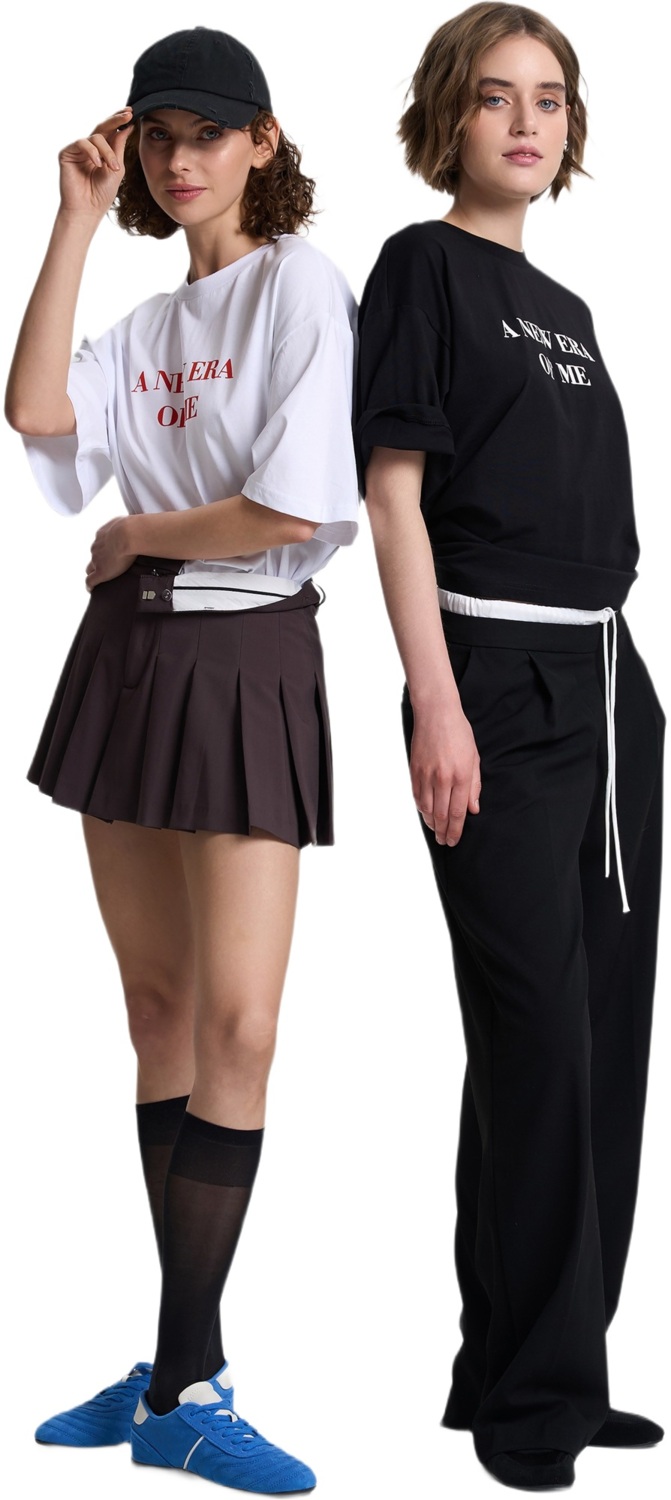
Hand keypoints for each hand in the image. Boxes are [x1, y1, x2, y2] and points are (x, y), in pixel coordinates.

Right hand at [58, 108, 133, 220]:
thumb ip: (119, 147)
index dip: (120, 121)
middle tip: (127, 114)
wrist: (88, 209)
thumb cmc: (102, 193)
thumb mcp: (117, 168)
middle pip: (103, 127)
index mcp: (102, 151)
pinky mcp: (67, 153)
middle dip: (115, 120)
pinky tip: (98, 164)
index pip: (111, 131)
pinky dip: (93, 152)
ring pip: (96, 137)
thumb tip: (127, 127)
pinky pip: (82, 143)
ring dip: (107, 151)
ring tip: (113, 168)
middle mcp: (89, 148)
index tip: (132, 113)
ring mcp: (78, 150)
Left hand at [86, 518, 136, 589]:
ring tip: (101, 578)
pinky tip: (92, 589)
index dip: (103, 552)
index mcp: (102, 535)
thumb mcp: (128, 523)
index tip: (107, 554)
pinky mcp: (100, 572)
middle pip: (94, 557)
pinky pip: (90, 581)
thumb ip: (127, 527)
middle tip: (107, 566)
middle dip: (98, 562)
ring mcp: (97, 560)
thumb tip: (136, 528)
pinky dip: (90, 585)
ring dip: (95, 572)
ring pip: (91, 568)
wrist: (128, 535)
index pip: (99, 545)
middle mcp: (96, 547)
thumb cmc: (130, 528)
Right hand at [410, 699, 480, 845]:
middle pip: (441, 814)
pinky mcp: (415, 771)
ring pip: (427, 808)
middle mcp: (443, 778)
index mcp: (461, 775)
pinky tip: (426, 814)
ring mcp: (427, 775)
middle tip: (444, 842)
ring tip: (436, 831)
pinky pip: (417, 796)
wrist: (436, 713)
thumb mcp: (474, 758)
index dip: (456, 830)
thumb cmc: (459, 733)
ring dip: (431, 823)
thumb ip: (474, 785)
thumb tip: (472, 809)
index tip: (454, 841)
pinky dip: (421, 809)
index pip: (457, 812)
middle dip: (443, 832)